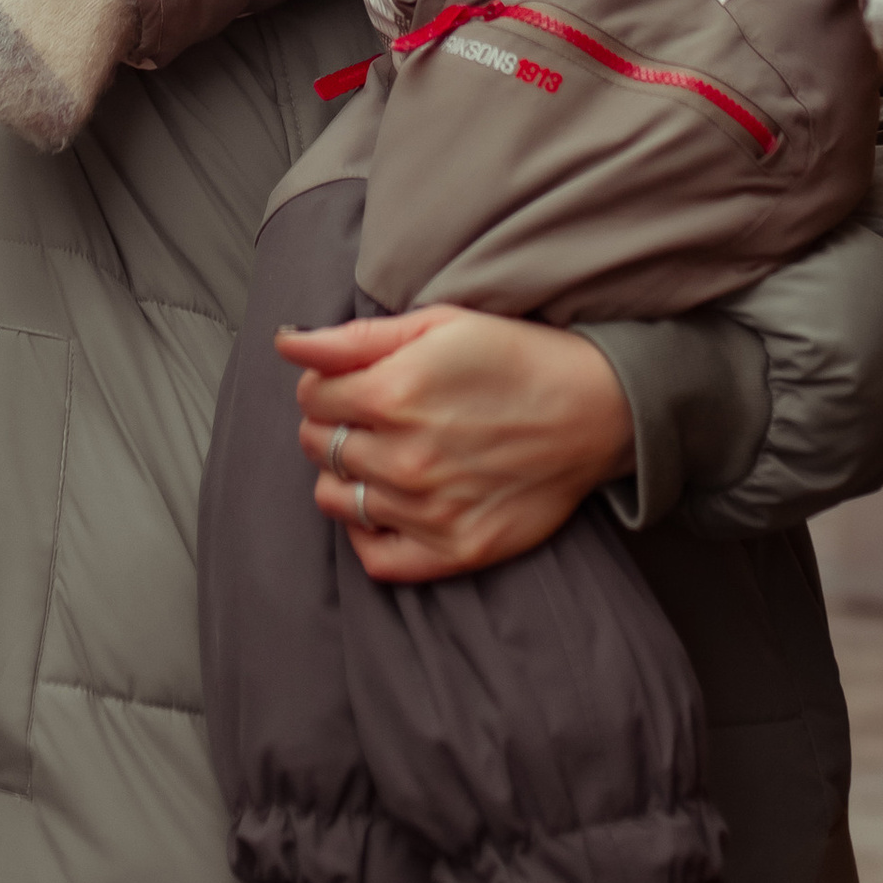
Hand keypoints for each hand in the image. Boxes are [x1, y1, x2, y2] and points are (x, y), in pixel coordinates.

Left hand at [278, 303, 635, 584]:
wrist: (596, 410)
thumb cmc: (517, 357)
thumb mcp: (439, 324)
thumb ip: (353, 338)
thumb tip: (286, 342)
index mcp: (393, 393)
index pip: (311, 395)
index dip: (323, 382)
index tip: (350, 380)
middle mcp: (404, 457)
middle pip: (318, 445)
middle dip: (333, 424)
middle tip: (371, 414)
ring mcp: (428, 510)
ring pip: (335, 499)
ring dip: (346, 475)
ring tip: (383, 455)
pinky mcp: (453, 550)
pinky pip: (375, 558)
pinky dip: (369, 532)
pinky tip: (390, 504)